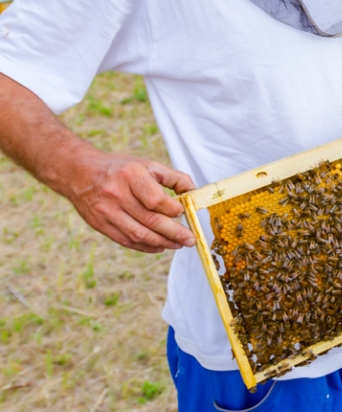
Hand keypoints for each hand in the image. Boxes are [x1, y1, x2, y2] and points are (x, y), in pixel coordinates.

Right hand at [65, 152, 196, 253]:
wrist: (78, 173)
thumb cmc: (118, 168)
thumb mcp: (146, 164)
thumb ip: (172, 177)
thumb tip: (194, 190)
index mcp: (130, 175)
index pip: (155, 199)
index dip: (173, 209)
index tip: (184, 212)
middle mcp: (116, 195)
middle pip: (150, 220)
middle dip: (174, 233)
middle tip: (190, 239)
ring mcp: (106, 212)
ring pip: (138, 234)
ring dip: (162, 242)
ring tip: (178, 245)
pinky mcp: (100, 225)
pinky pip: (126, 240)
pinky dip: (145, 246)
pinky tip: (159, 247)